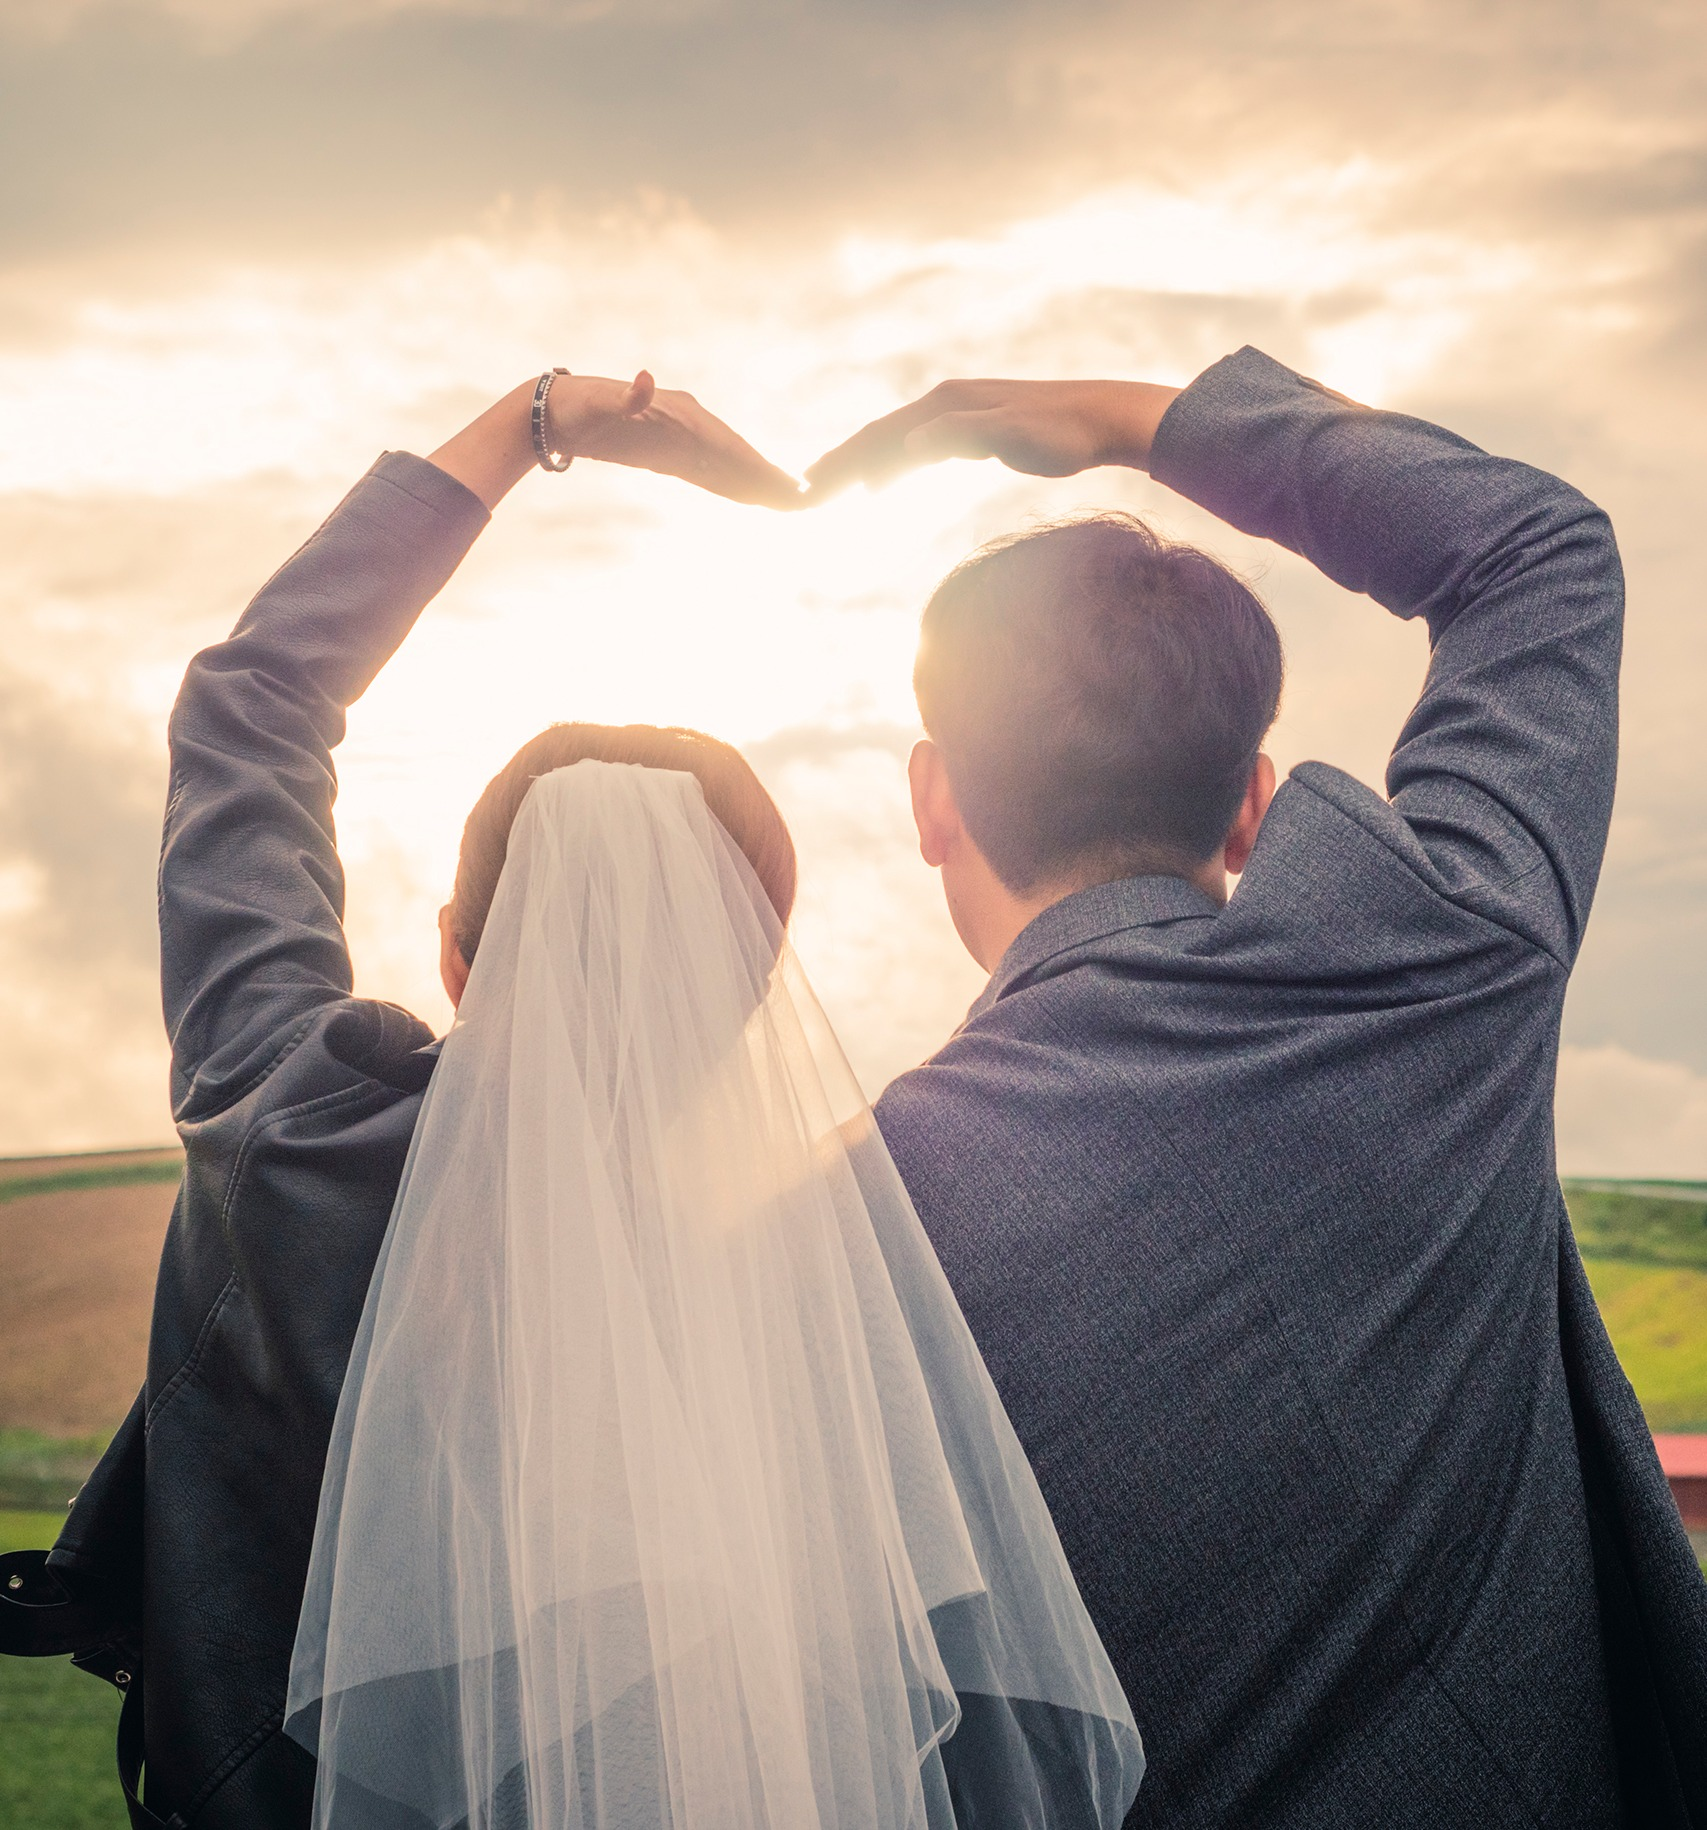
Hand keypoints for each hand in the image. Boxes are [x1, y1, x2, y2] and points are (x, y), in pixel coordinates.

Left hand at [552, 371, 802, 509]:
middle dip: (767, 478)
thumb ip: (625, 397)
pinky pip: (707, 473)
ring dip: (754, 484)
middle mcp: (687, 425)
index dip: (757, 466)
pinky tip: (747, 497)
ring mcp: (680, 439)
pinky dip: (730, 485)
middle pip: (736, 456)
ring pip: (726, 466)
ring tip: (786, 502)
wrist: (555, 410)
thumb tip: (645, 381)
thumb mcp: (598, 403)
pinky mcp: (668, 454)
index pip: (727, 445)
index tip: (784, 483)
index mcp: (680, 414)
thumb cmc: (577, 406)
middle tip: (802, 500)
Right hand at [803, 378, 1180, 499]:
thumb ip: (961, 436)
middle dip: (839, 465)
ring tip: (829, 491)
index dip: (842, 463)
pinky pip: (917, 450)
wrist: (1104, 420)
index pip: (880, 436)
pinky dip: (890, 468)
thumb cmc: (1063, 433)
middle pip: (879, 437)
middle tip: (803, 494)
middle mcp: (945, 404)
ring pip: (895, 443)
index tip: (810, 489)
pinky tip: (884, 487)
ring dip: (860, 467)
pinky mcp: (973, 431)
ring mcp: (958, 416)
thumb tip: (909, 444)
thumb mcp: (1013, 436)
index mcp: (945, 406)